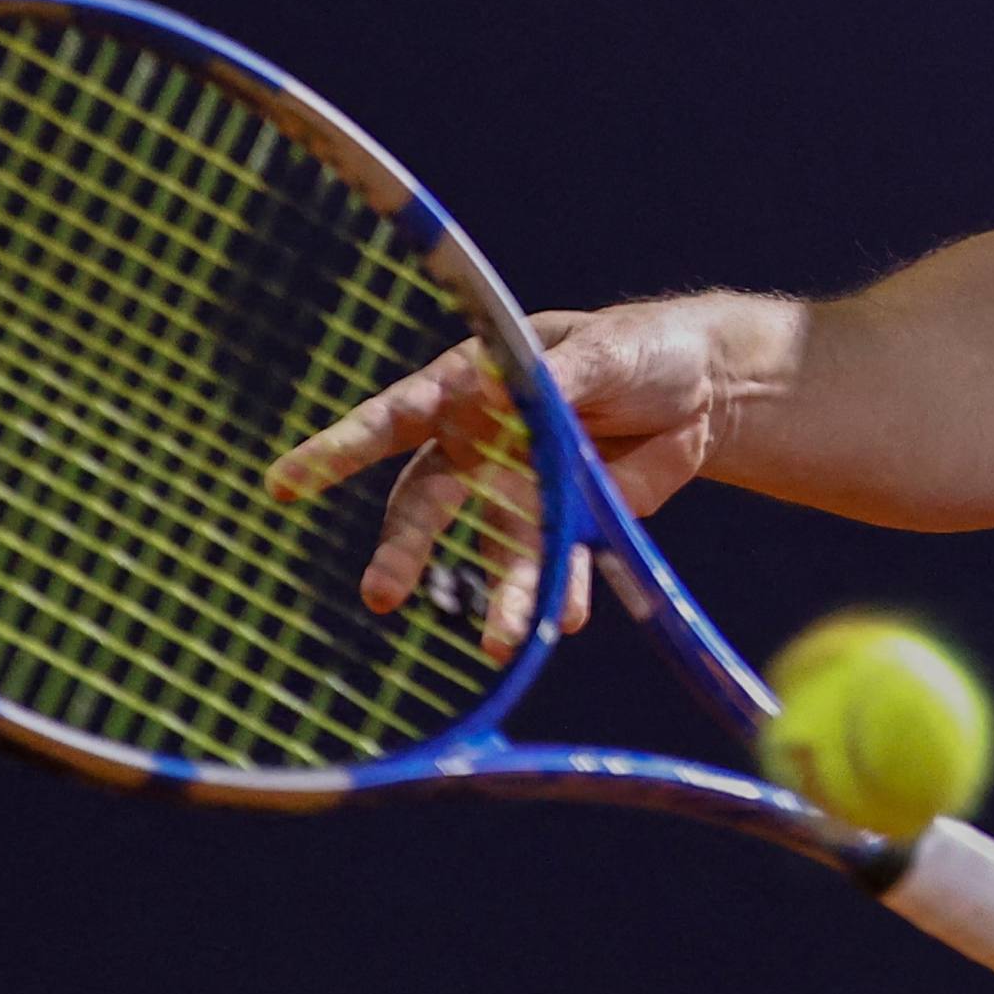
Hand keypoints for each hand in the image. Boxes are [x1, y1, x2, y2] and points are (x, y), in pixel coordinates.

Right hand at [262, 294, 794, 659]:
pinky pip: (556, 566)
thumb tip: (477, 394)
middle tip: (382, 594)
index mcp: (473, 387)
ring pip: (494, 551)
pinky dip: (560, 595)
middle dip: (402, 550)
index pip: (393, 418)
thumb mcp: (597, 353)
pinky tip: (570, 619)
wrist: (708, 389)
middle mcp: (483, 446)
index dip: (338, 450)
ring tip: (502, 645)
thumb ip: (541, 383)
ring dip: (498, 596)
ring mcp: (524, 490)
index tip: (285, 483)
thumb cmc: (639, 348)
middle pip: (426, 504)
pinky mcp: (570, 523)